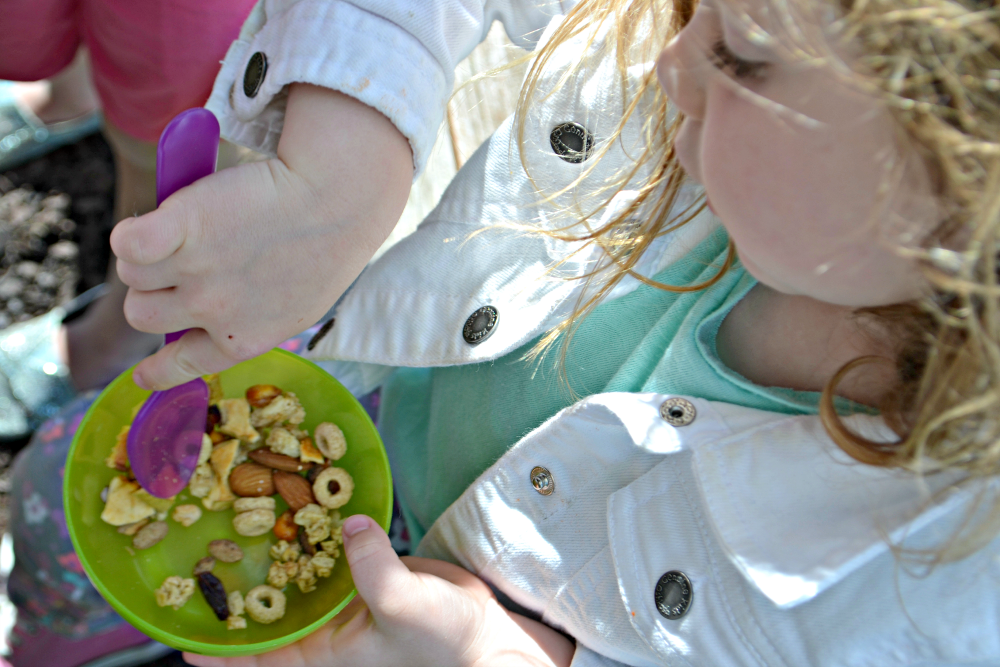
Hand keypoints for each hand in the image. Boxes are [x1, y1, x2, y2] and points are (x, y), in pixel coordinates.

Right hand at [111, 84, 412, 389]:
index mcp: (243, 339)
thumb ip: (252, 321)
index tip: (144, 377)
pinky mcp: (182, 226)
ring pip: (133, 274)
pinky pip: (126, 241)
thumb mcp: (296, 307)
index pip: (183, 366)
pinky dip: (132, 230)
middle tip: (179, 264)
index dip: (157, 371)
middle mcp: (212, 311)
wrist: (335, 200)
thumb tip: (211, 322)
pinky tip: (155, 218)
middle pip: (141, 314)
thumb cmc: (325, 248)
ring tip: (181, 233)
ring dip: (146, 255)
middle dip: (152, 291)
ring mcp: (195, 271)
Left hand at [183, 514, 574, 666]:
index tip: (173, 633)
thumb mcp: (405, 607)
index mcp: (318, 645)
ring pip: (295, 563)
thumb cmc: (441, 639)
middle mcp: (321, 617)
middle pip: (266, 600)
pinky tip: (299, 488)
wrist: (480, 630)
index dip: (214, 646)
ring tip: (236, 503)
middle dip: (234, 578)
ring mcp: (340, 588)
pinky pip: (330, 539)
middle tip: (195, 542)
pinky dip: (315, 517)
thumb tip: (351, 523)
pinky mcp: (362, 561)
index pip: (255, 652)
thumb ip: (375, 571)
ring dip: (272, 539)